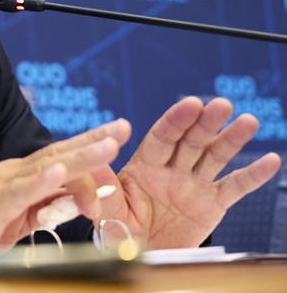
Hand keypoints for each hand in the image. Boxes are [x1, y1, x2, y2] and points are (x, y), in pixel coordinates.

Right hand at [0, 118, 131, 266]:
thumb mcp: (17, 220)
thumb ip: (45, 208)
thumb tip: (76, 202)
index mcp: (22, 178)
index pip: (62, 160)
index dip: (90, 151)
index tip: (117, 142)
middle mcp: (14, 174)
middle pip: (60, 153)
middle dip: (94, 141)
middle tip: (123, 127)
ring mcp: (2, 186)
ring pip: (47, 167)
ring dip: (79, 156)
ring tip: (107, 146)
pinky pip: (19, 192)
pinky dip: (40, 181)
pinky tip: (59, 173)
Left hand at [96, 96, 281, 248]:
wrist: (140, 255)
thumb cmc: (119, 230)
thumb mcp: (107, 210)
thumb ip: (103, 188)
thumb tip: (92, 163)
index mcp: (144, 165)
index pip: (162, 137)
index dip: (176, 120)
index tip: (190, 105)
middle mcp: (171, 169)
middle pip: (191, 140)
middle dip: (206, 123)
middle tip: (221, 104)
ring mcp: (193, 184)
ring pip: (214, 156)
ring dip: (231, 139)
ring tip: (248, 121)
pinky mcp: (212, 204)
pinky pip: (234, 187)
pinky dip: (252, 175)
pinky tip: (270, 160)